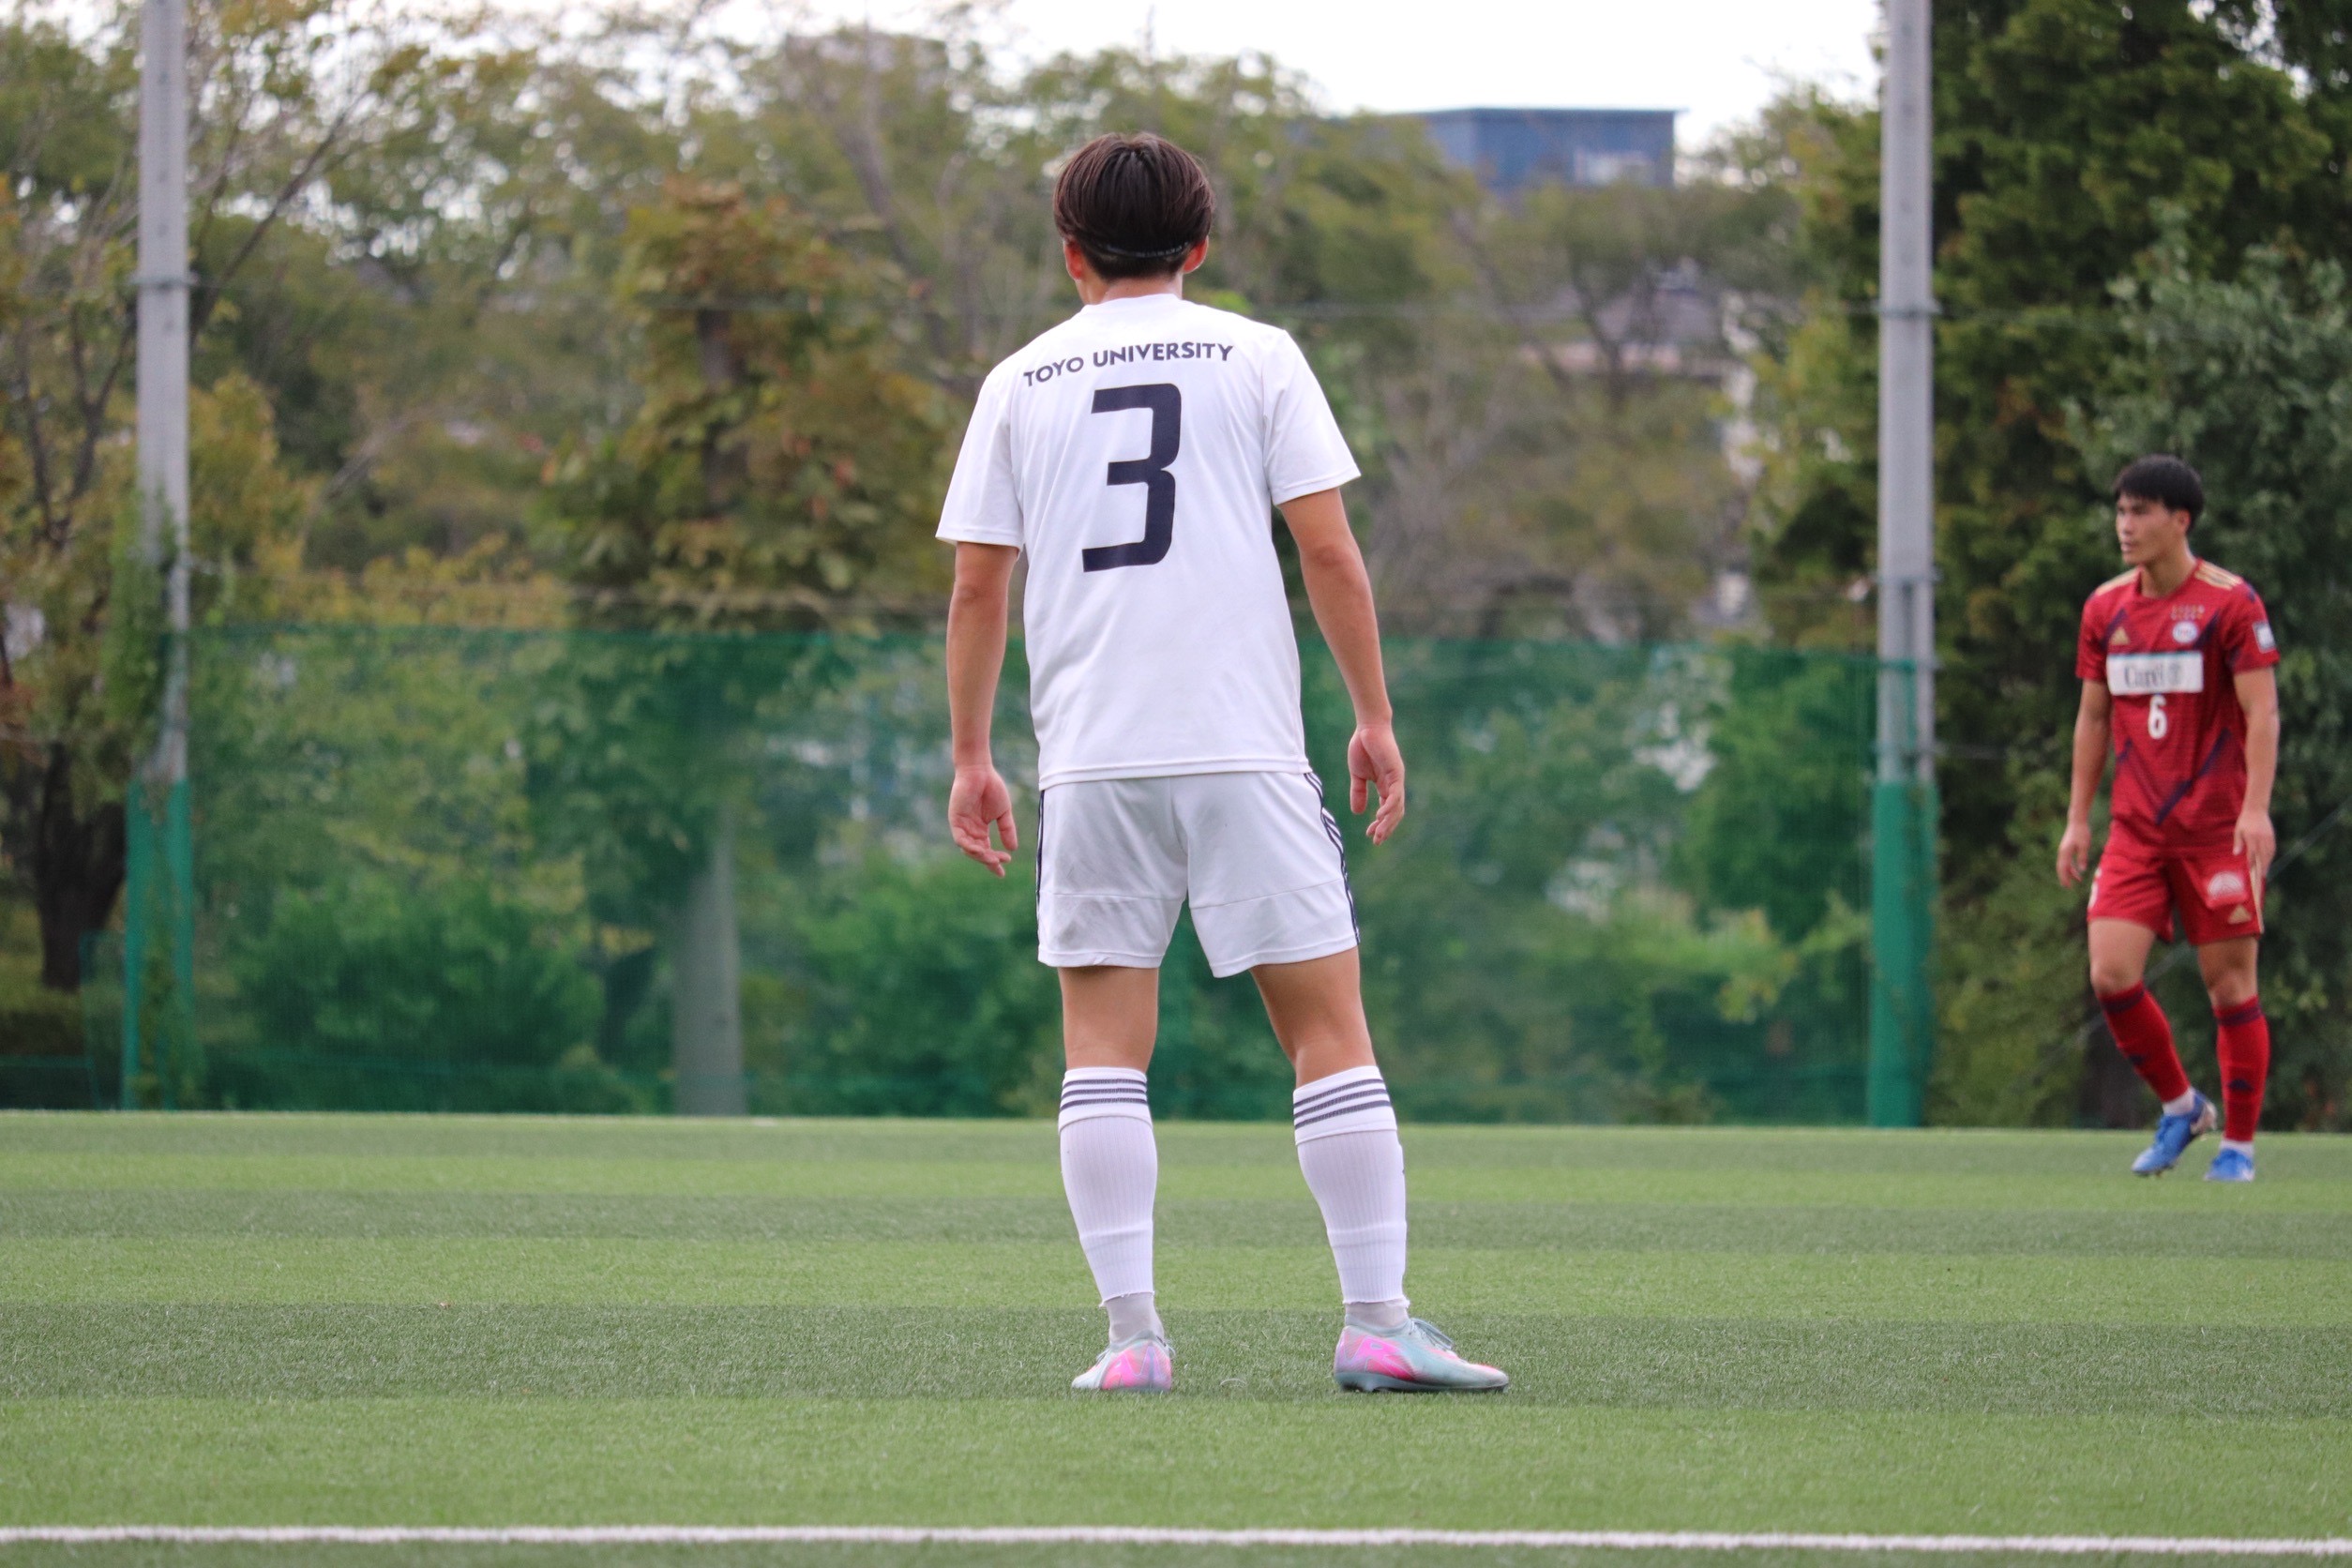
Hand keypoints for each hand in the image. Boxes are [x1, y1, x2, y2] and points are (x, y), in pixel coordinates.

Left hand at [949, 763, 1018, 876]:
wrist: (980, 771)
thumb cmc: (991, 788)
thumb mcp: (1003, 812)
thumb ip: (1007, 829)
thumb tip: (1013, 848)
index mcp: (981, 829)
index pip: (986, 850)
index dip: (994, 862)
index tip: (1002, 873)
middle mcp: (970, 830)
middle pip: (978, 852)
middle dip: (989, 860)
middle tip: (1001, 864)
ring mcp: (962, 826)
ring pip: (969, 849)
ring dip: (981, 856)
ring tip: (993, 858)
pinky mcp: (956, 820)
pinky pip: (960, 839)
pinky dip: (970, 846)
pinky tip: (981, 850)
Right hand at [1347, 721, 1405, 844]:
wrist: (1367, 728)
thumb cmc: (1363, 747)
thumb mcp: (1357, 775)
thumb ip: (1358, 792)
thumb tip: (1358, 813)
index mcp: (1385, 786)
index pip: (1386, 810)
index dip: (1380, 824)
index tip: (1370, 835)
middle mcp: (1394, 785)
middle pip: (1395, 813)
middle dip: (1386, 828)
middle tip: (1377, 841)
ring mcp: (1396, 779)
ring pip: (1397, 807)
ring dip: (1388, 822)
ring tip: (1379, 833)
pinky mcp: (1396, 772)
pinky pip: (1395, 794)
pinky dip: (1389, 806)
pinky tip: (1380, 815)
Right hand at [2056, 819, 2091, 887]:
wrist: (2077, 821)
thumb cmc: (2081, 832)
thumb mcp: (2084, 846)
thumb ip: (2082, 858)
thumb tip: (2082, 870)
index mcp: (2065, 852)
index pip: (2063, 868)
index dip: (2065, 878)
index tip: (2067, 886)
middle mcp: (2062, 852)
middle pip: (2061, 868)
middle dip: (2064, 878)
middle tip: (2068, 887)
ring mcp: (2063, 851)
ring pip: (2064, 865)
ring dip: (2070, 873)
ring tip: (2078, 880)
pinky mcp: (2067, 849)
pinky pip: (2067, 861)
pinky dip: (2072, 867)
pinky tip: (2078, 871)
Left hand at [2235, 806, 2275, 890]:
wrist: (2256, 809)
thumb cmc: (2244, 821)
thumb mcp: (2238, 831)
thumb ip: (2238, 842)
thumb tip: (2236, 854)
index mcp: (2252, 837)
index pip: (2252, 853)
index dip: (2252, 863)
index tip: (2251, 871)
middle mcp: (2261, 838)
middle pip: (2263, 855)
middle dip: (2262, 867)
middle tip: (2261, 876)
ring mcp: (2268, 837)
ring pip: (2269, 853)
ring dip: (2268, 863)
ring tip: (2264, 871)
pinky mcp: (2272, 836)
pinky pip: (2273, 848)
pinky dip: (2271, 856)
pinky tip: (2268, 861)